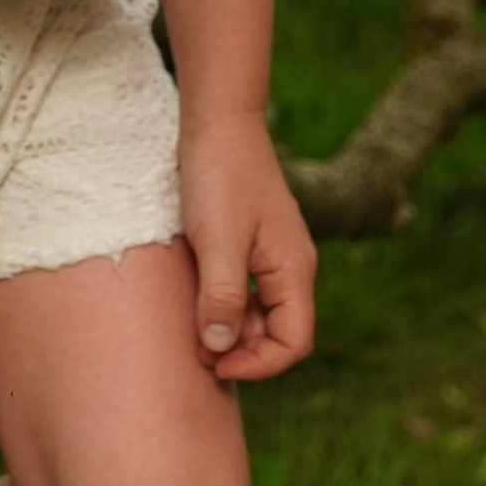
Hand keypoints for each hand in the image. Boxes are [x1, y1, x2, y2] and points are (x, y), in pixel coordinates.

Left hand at [178, 112, 315, 385]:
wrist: (218, 120)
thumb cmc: (220, 175)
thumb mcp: (217, 240)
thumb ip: (222, 296)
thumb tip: (219, 349)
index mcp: (294, 269)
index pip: (294, 342)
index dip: (258, 364)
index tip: (214, 363)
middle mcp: (291, 266)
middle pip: (279, 332)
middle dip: (241, 350)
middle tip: (195, 350)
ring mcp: (273, 254)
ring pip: (261, 313)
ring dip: (230, 329)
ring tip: (191, 327)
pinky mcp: (252, 243)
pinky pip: (247, 290)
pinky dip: (225, 304)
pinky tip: (196, 299)